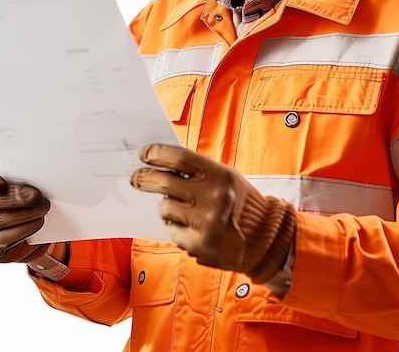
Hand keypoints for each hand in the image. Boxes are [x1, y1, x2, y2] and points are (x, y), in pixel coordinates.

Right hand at [0, 168, 50, 262]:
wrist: (18, 236)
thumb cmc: (15, 205)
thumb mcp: (14, 189)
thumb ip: (17, 182)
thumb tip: (35, 181)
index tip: (1, 184)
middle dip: (13, 197)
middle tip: (35, 195)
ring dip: (24, 213)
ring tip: (42, 207)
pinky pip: (4, 238)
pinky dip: (25, 228)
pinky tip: (38, 221)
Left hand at [130, 144, 295, 283]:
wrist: (262, 237)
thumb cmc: (239, 202)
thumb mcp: (225, 177)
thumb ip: (197, 171)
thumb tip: (161, 162)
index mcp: (219, 176)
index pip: (178, 158)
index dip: (157, 154)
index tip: (144, 153)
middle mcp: (213, 198)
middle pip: (164, 182)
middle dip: (144, 178)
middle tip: (135, 177)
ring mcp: (205, 223)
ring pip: (164, 207)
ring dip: (166, 206)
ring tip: (182, 208)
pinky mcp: (198, 245)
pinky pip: (171, 229)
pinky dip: (175, 225)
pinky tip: (190, 225)